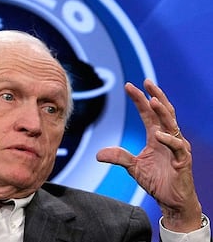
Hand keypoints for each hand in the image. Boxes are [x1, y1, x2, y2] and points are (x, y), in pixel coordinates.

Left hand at [97, 79, 201, 232]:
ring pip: (172, 124)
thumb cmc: (157, 181)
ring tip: (152, 100)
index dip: (140, 99)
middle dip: (155, 95)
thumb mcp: (133, 168)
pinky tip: (158, 133)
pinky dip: (168, 139)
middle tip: (146, 81)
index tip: (129, 86)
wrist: (172, 201)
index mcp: (157, 137)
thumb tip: (98, 154)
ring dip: (162, 112)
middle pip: (163, 112)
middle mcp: (168, 138)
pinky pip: (177, 146)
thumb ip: (119, 157)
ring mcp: (178, 148)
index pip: (148, 113)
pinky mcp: (183, 160)